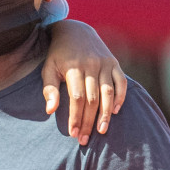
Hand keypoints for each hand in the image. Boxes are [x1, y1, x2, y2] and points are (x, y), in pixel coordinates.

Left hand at [40, 19, 126, 144]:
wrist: (75, 31)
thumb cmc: (58, 55)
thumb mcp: (48, 69)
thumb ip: (49, 89)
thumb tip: (50, 111)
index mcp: (73, 68)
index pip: (76, 98)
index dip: (75, 117)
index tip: (73, 133)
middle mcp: (91, 66)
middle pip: (92, 99)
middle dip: (89, 121)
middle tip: (85, 139)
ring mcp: (104, 64)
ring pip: (108, 93)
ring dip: (106, 114)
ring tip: (102, 131)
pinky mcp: (114, 63)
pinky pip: (121, 82)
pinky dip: (120, 97)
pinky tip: (115, 112)